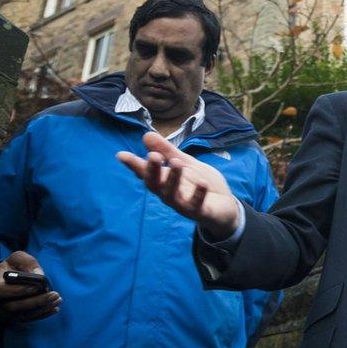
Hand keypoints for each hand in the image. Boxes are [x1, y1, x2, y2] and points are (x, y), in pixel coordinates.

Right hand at [0, 251, 60, 321]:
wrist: (4, 280)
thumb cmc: (12, 267)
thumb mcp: (18, 258)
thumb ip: (28, 263)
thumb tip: (40, 275)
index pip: (2, 291)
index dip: (19, 290)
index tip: (37, 286)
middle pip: (15, 306)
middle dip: (37, 301)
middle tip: (55, 294)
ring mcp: (4, 312)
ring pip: (23, 315)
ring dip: (42, 309)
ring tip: (58, 300)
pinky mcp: (14, 317)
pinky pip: (28, 319)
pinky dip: (42, 314)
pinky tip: (55, 308)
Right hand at [117, 132, 238, 238]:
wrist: (225, 206)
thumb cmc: (200, 184)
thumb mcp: (186, 163)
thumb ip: (168, 151)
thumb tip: (146, 135)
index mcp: (165, 181)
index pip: (146, 173)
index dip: (134, 165)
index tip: (121, 155)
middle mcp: (170, 194)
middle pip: (155, 185)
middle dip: (152, 171)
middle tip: (153, 156)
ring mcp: (184, 205)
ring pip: (172, 196)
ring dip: (173, 180)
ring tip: (176, 163)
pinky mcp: (200, 213)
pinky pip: (196, 206)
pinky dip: (198, 195)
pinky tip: (202, 183)